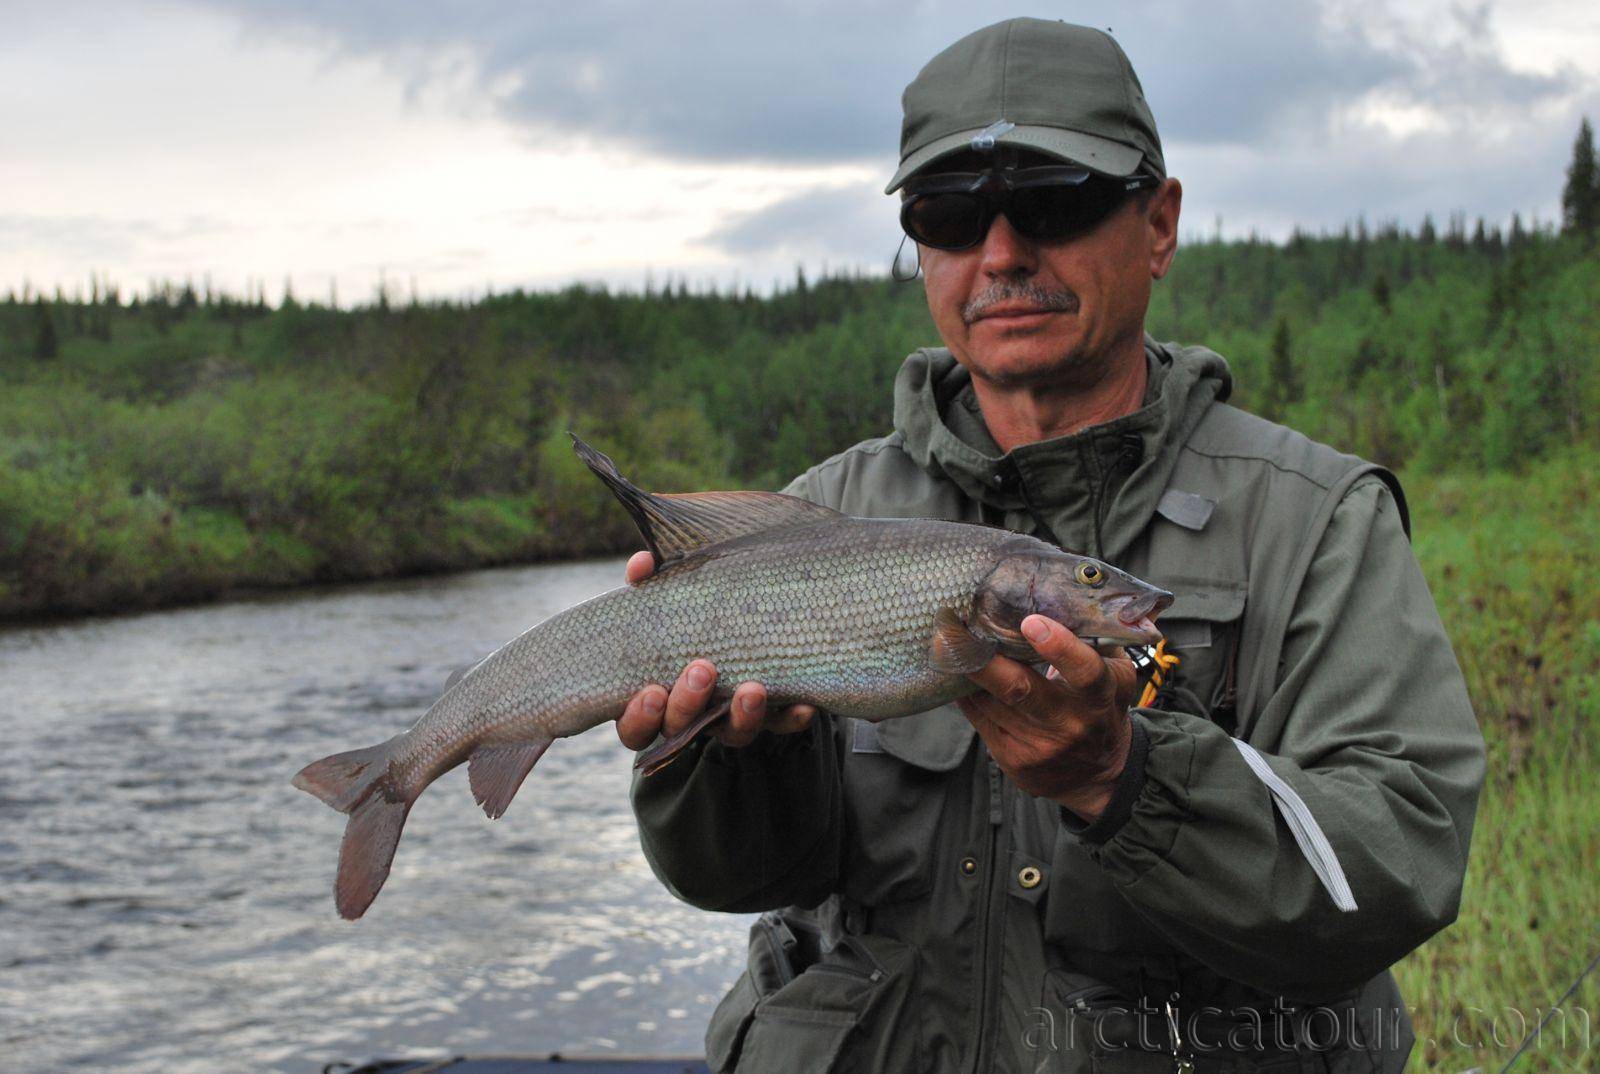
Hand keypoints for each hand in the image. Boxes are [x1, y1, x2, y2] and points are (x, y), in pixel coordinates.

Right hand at [614, 550, 817, 750]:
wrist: (741, 621)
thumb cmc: (686, 618)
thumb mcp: (665, 601)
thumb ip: (648, 584)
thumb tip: (642, 563)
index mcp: (654, 698)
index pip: (635, 728)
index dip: (640, 718)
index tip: (651, 692)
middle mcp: (690, 717)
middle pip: (681, 728)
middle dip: (690, 703)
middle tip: (701, 670)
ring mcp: (729, 719)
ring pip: (732, 733)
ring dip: (742, 716)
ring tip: (752, 688)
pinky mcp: (768, 716)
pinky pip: (780, 724)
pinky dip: (791, 718)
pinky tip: (804, 706)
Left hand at [958, 613, 1137, 820]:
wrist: (1100, 776)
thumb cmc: (1103, 708)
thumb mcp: (1116, 675)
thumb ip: (1097, 639)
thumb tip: (1069, 592)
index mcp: (1100, 697)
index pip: (1084, 671)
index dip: (1059, 647)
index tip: (1031, 622)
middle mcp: (1069, 724)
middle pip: (1019, 689)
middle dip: (983, 660)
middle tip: (952, 630)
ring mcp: (1038, 746)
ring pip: (989, 701)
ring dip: (965, 669)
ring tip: (944, 639)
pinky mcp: (1012, 759)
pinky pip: (978, 717)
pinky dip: (965, 690)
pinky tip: (956, 669)